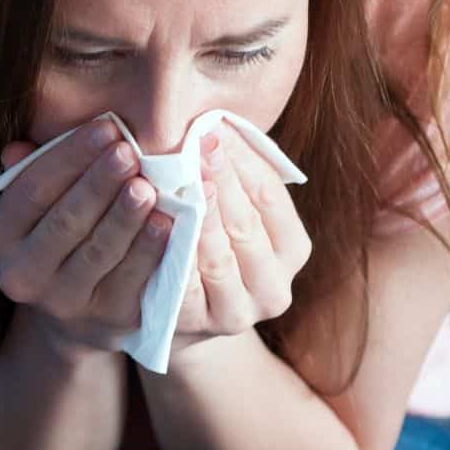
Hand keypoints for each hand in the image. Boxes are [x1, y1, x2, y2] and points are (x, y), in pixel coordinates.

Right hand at [0, 120, 173, 355]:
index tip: (107, 127)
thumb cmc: (61, 229)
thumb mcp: (40, 201)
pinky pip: (130, 280)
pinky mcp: (105, 319)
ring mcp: (62, 302)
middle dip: (99, 183)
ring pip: (97, 252)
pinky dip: (149, 250)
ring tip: (148, 185)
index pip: (32, 189)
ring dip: (124, 216)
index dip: (70, 156)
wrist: (79, 309)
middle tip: (129, 152)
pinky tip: (167, 222)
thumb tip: (19, 146)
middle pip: (65, 221)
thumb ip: (34, 170)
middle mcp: (20, 273)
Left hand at [170, 121, 311, 355]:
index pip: (270, 196)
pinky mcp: (199, 327)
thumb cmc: (210, 244)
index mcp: (293, 250)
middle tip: (195, 144)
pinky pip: (183, 287)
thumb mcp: (234, 212)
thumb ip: (236, 176)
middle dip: (221, 180)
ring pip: (217, 256)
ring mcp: (239, 312)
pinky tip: (156, 224)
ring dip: (196, 216)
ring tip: (175, 180)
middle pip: (245, 224)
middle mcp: (275, 287)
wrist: (180, 318)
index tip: (215, 129)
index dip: (243, 161)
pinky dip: (170, 254)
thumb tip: (219, 121)